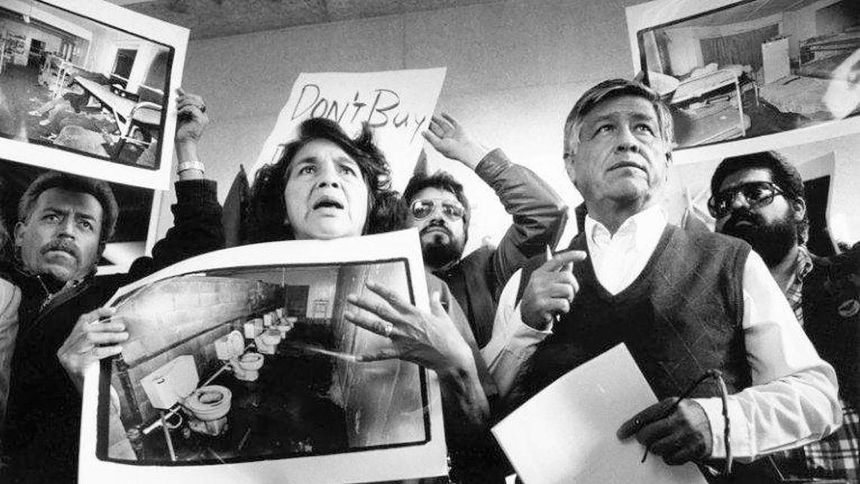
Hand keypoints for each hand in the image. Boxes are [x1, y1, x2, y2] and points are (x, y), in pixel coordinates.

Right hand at [57, 307, 126, 392]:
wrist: (90, 400)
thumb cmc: (93, 376)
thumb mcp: (93, 356)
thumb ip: (98, 341)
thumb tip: (117, 325)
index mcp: (68, 345)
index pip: (82, 322)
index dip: (98, 313)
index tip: (113, 311)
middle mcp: (65, 351)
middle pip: (87, 330)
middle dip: (107, 326)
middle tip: (123, 327)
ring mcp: (69, 359)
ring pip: (90, 338)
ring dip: (109, 336)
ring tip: (123, 336)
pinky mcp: (76, 367)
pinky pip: (94, 353)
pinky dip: (108, 349)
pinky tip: (117, 349)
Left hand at [175, 87, 207, 144]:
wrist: (183, 143)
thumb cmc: (181, 133)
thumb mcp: (180, 115)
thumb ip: (181, 105)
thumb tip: (178, 94)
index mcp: (200, 115)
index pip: (197, 100)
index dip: (187, 94)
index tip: (178, 91)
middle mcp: (203, 116)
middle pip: (198, 99)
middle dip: (186, 97)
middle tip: (176, 101)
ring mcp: (203, 118)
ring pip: (195, 102)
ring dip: (183, 103)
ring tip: (177, 109)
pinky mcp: (201, 121)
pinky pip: (193, 109)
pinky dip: (184, 109)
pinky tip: (179, 113)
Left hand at [344, 281, 474, 376]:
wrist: (452, 358)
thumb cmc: (450, 338)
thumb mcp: (443, 317)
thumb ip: (435, 304)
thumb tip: (434, 294)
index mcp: (415, 313)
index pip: (394, 297)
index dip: (380, 289)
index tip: (369, 284)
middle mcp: (406, 324)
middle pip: (380, 310)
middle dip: (364, 303)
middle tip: (350, 297)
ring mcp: (402, 338)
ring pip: (377, 327)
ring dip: (361, 321)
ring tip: (348, 315)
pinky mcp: (402, 353)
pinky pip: (382, 355)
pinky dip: (369, 356)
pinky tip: (357, 357)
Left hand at [422, 113, 488, 169]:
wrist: (465, 150)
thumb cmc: (452, 150)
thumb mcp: (438, 144)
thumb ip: (430, 137)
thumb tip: (422, 132)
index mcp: (440, 143)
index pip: (431, 135)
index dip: (427, 129)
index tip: (421, 123)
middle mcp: (446, 138)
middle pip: (436, 129)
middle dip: (431, 123)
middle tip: (425, 117)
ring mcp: (452, 133)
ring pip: (443, 124)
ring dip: (437, 119)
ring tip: (431, 115)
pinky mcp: (458, 128)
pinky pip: (452, 121)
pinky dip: (447, 117)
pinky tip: (442, 114)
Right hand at [520, 250, 585, 329]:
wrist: (526, 317)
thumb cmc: (540, 298)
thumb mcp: (545, 283)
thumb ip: (558, 273)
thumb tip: (570, 262)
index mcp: (540, 272)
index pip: (557, 260)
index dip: (571, 255)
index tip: (583, 254)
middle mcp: (538, 280)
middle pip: (567, 277)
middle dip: (574, 287)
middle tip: (570, 295)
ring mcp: (538, 292)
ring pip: (567, 290)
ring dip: (569, 299)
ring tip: (562, 303)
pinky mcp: (541, 304)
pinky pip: (563, 303)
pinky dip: (565, 309)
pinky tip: (558, 311)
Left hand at [617, 398, 712, 464]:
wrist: (718, 422)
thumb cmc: (691, 414)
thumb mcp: (675, 407)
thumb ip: (658, 415)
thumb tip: (636, 428)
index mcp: (673, 405)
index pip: (645, 416)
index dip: (630, 426)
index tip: (621, 433)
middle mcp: (680, 419)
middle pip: (649, 434)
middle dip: (643, 438)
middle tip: (645, 439)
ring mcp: (688, 435)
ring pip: (658, 448)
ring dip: (656, 448)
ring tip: (663, 443)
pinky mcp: (695, 450)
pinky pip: (671, 459)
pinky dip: (668, 457)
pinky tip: (672, 450)